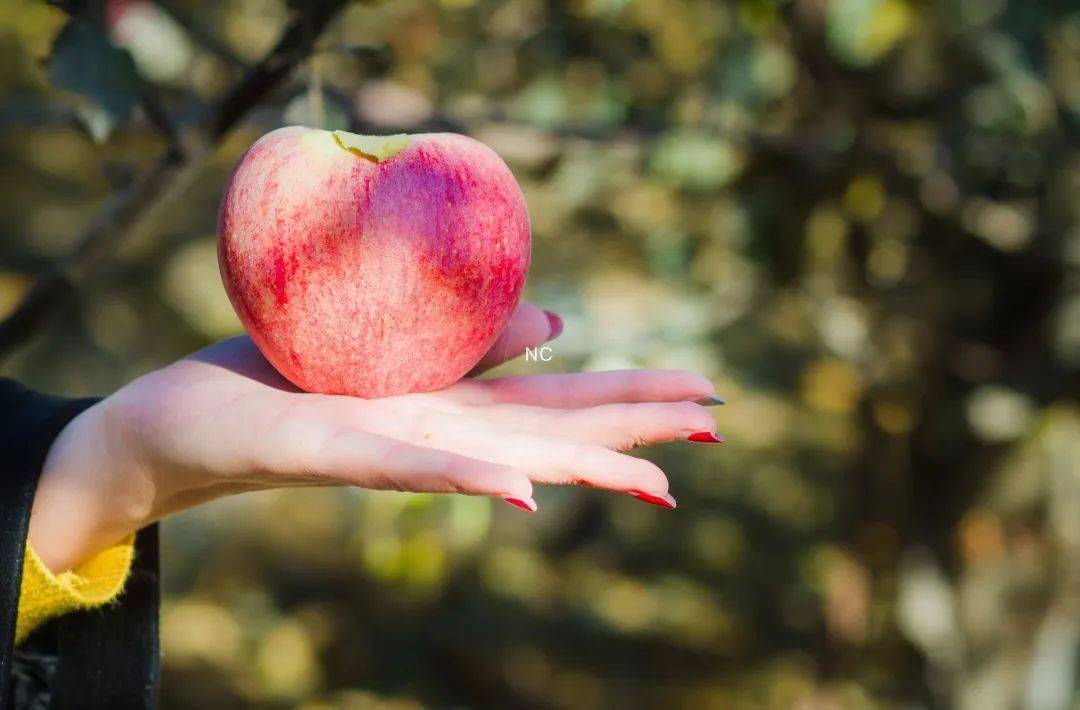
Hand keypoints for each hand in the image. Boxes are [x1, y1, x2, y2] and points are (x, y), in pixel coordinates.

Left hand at [29, 303, 722, 571]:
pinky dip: (465, 478)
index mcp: (453, 407)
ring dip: (578, 468)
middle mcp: (437, 434)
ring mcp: (391, 448)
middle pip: (551, 431)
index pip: (559, 403)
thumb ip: (478, 345)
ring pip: (500, 457)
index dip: (632, 399)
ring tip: (658, 481)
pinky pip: (403, 464)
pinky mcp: (330, 449)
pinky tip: (522, 490)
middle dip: (633, 430)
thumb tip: (562, 324)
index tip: (706, 398)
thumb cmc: (290, 383)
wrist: (187, 423)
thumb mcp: (396, 349)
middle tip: (716, 426)